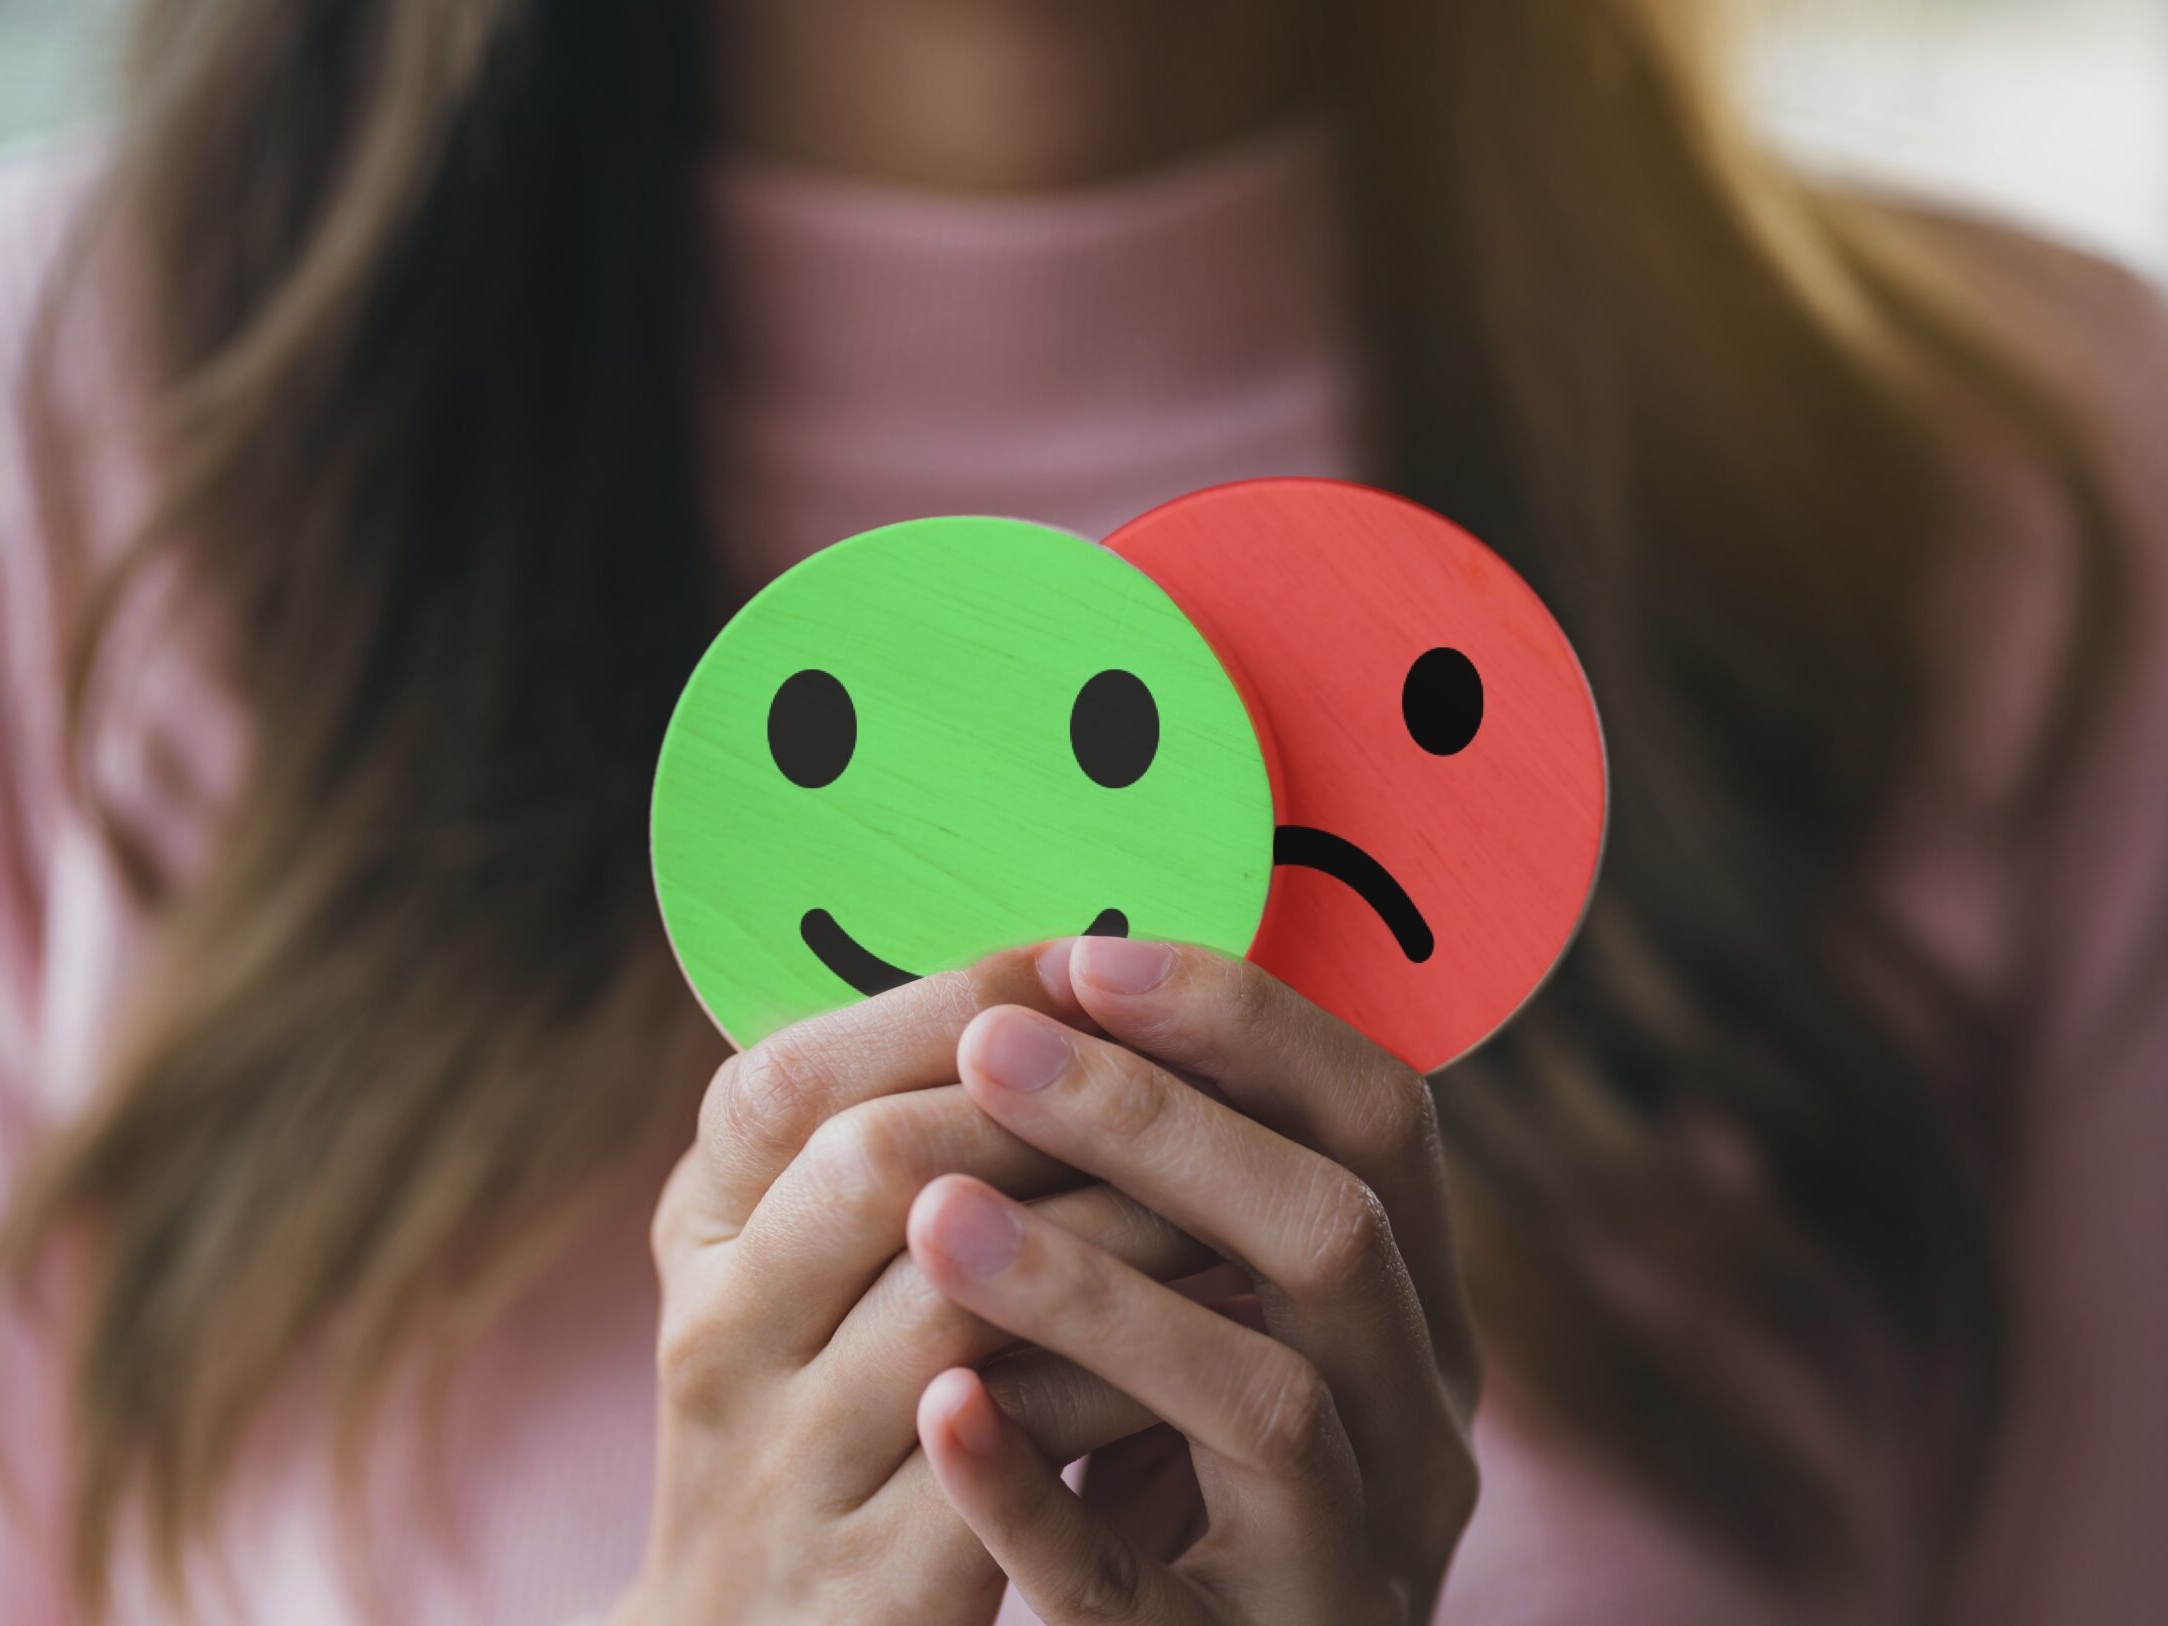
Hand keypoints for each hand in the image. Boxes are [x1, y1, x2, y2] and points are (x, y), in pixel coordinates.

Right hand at [614, 949, 1217, 1625]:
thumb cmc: (820, 1419)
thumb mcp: (803, 1272)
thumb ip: (888, 1146)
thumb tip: (1055, 985)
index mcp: (696, 1236)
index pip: (785, 1079)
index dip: (941, 1006)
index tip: (1081, 965)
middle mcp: (716, 1342)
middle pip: (874, 1162)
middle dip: (1052, 1102)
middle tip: (1187, 1070)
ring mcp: (784, 1471)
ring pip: (956, 1299)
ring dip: (1115, 1228)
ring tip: (1227, 1188)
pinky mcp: (872, 1585)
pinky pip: (1012, 1446)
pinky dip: (1120, 1371)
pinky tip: (1211, 1327)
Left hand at [910, 938, 1479, 1624]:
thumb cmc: (1189, 1482)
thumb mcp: (1228, 1331)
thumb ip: (1188, 1204)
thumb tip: (1055, 989)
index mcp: (1417, 1318)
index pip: (1383, 1121)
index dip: (1248, 1024)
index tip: (1087, 957)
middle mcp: (1422, 1432)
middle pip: (1335, 1236)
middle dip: (1158, 1123)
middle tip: (989, 1046)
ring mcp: (1356, 1563)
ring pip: (1266, 1402)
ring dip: (1096, 1290)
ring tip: (936, 1214)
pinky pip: (1139, 1591)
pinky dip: (1038, 1493)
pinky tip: (941, 1411)